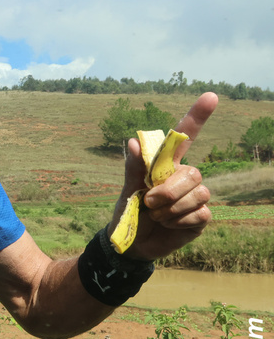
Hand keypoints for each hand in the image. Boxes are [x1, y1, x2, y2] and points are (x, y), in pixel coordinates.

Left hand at [112, 92, 218, 260]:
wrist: (130, 242)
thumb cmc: (129, 210)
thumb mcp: (127, 189)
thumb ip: (133, 167)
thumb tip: (133, 141)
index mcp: (166, 165)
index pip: (185, 137)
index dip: (197, 117)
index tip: (210, 96)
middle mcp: (184, 178)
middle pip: (194, 173)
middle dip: (168, 190)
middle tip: (148, 202)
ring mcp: (195, 197)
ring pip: (198, 194)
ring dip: (170, 208)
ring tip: (156, 215)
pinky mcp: (201, 217)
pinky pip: (199, 213)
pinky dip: (178, 221)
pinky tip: (169, 225)